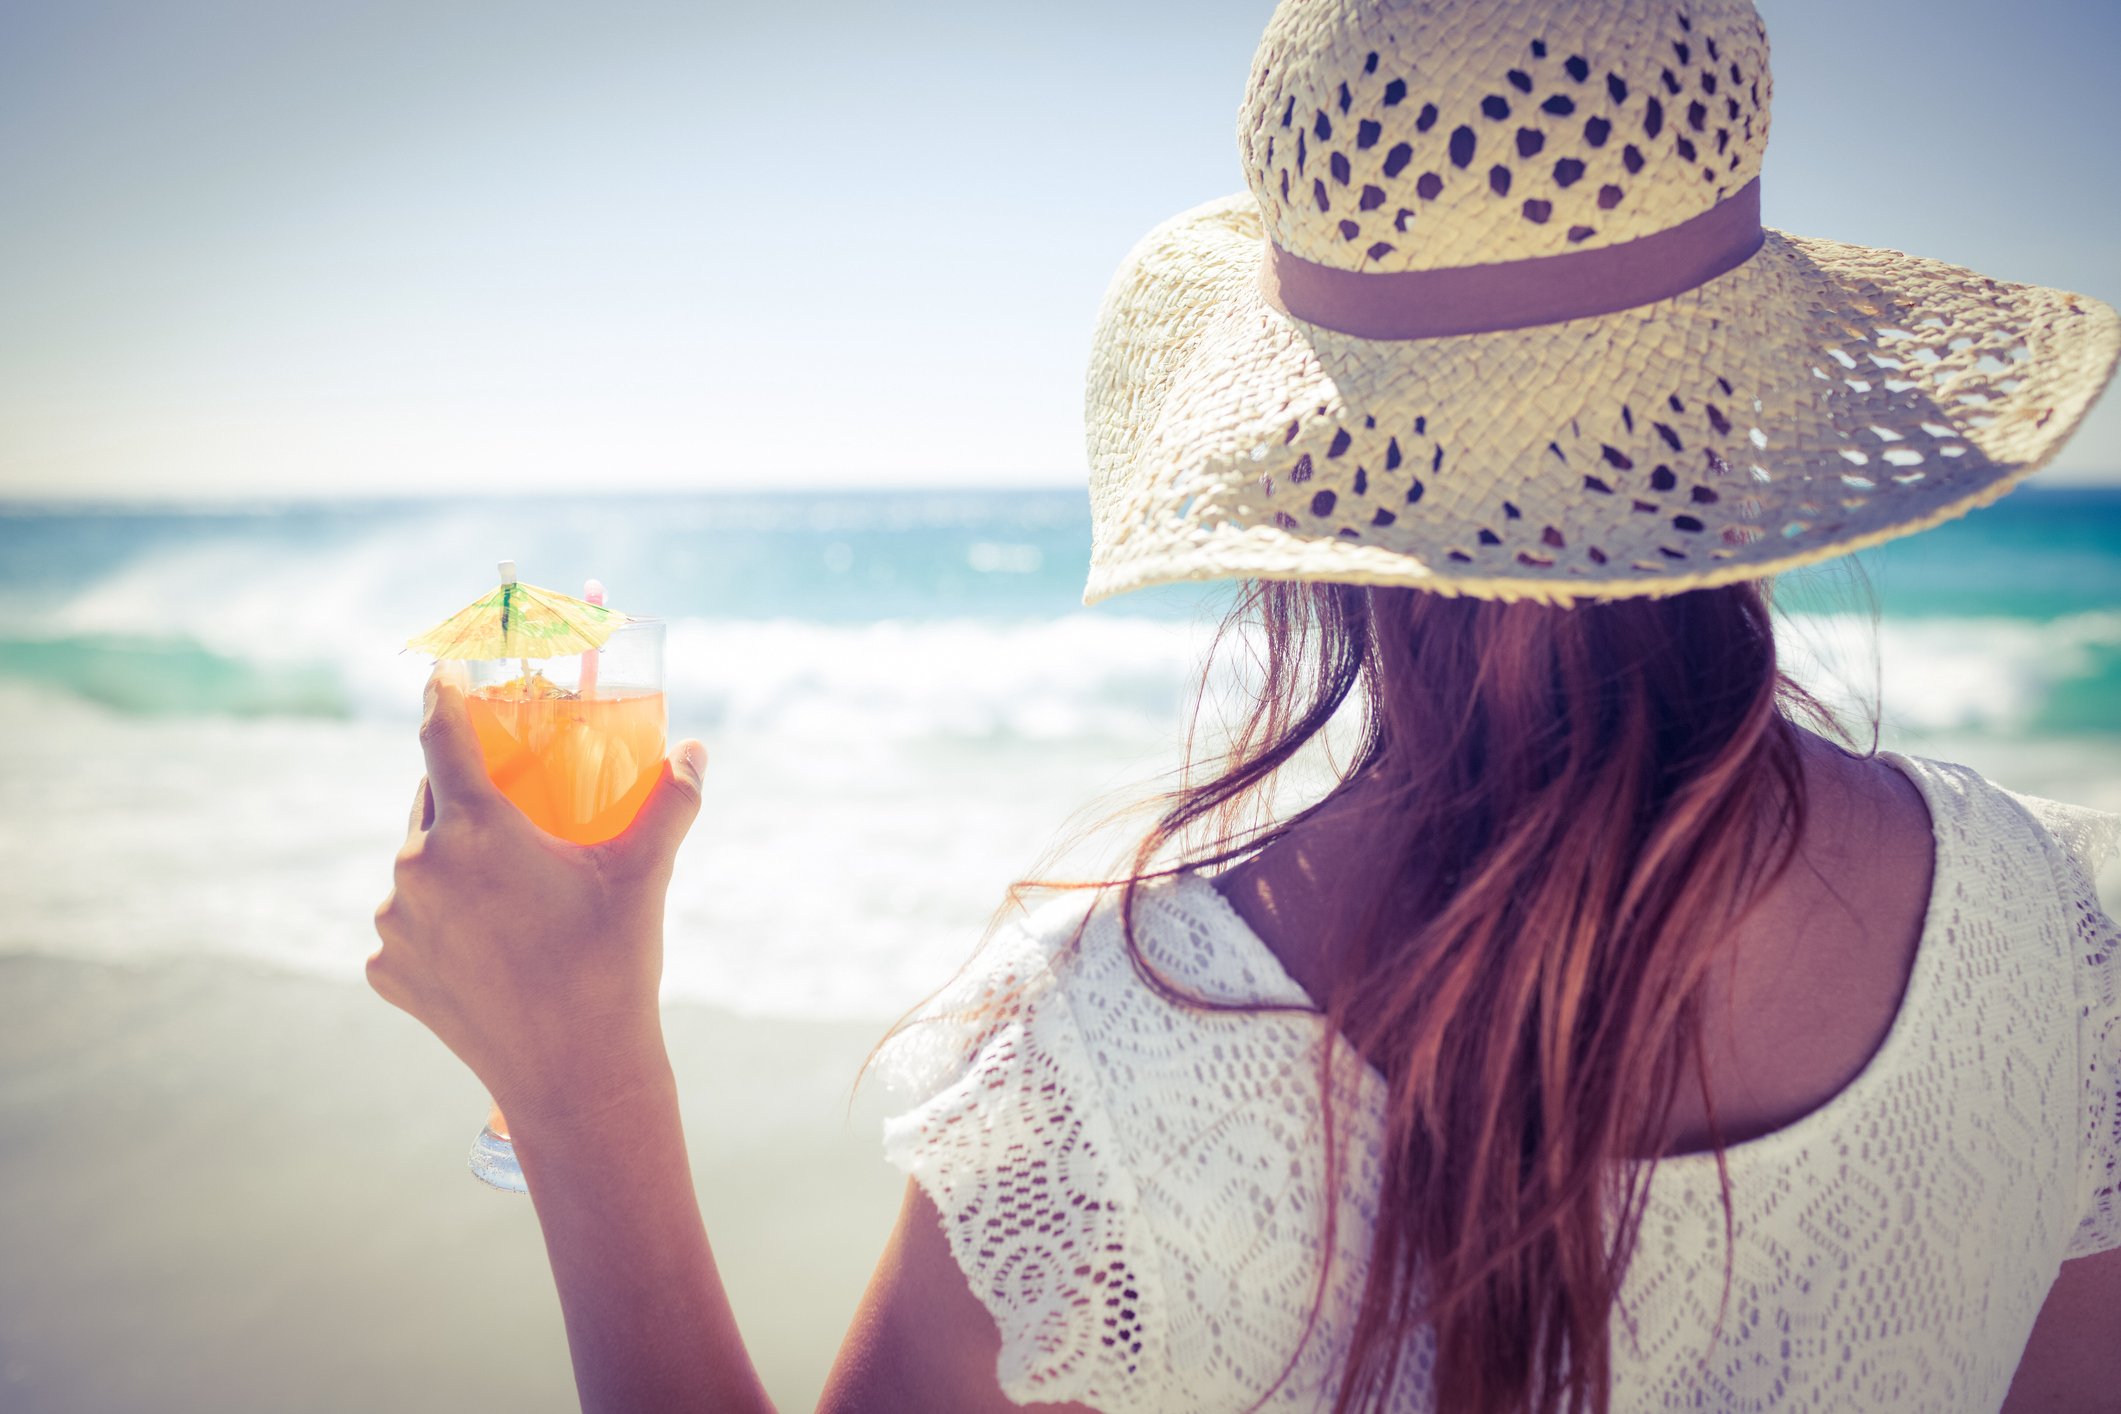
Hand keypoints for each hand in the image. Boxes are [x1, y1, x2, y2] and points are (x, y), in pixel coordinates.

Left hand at [369, 667, 707, 1133]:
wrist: (574, 1079)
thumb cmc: (611, 967)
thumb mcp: (643, 876)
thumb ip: (669, 803)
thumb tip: (696, 751)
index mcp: (475, 831)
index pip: (439, 734)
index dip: (439, 694)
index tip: (439, 671)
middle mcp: (418, 869)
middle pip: (431, 801)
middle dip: (462, 789)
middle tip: (507, 798)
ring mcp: (396, 924)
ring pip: (418, 864)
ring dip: (451, 861)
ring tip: (508, 888)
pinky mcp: (388, 970)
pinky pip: (410, 922)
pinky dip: (439, 919)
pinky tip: (486, 942)